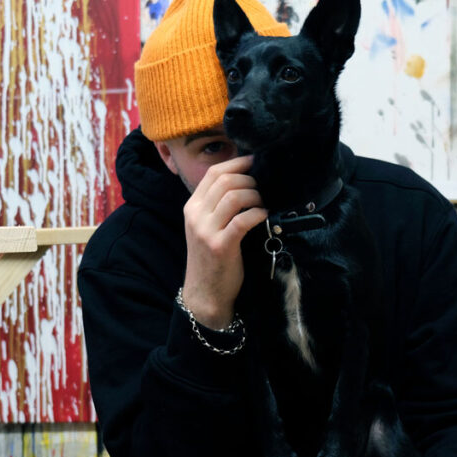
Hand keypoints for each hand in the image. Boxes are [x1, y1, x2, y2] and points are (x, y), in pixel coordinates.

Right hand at [181, 155, 266, 328]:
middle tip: (263, 189)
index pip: (214, 173)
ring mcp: (206, 231)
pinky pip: (242, 220)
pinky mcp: (220, 246)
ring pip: (235, 196)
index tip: (256, 162)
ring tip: (263, 204)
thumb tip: (245, 179)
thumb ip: (217, 204)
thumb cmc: (212, 258)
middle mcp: (196, 215)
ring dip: (256, 196)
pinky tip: (264, 217)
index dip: (237, 163)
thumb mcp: (206, 226)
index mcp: (192, 207)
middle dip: (250, 180)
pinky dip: (258, 214)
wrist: (205, 293)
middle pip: (226, 181)